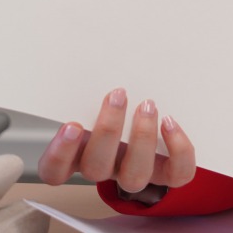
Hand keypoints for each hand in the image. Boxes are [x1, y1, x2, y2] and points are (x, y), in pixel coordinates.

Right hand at [37, 88, 195, 194]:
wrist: (149, 124)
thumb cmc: (115, 106)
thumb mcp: (94, 97)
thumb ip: (88, 89)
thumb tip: (89, 56)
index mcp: (78, 155)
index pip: (55, 171)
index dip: (60, 154)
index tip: (72, 125)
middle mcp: (105, 168)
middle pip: (96, 168)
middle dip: (108, 130)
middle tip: (117, 95)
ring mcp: (135, 173)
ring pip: (134, 176)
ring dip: (142, 138)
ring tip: (147, 105)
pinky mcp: (167, 174)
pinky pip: (176, 174)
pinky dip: (178, 150)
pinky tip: (170, 122)